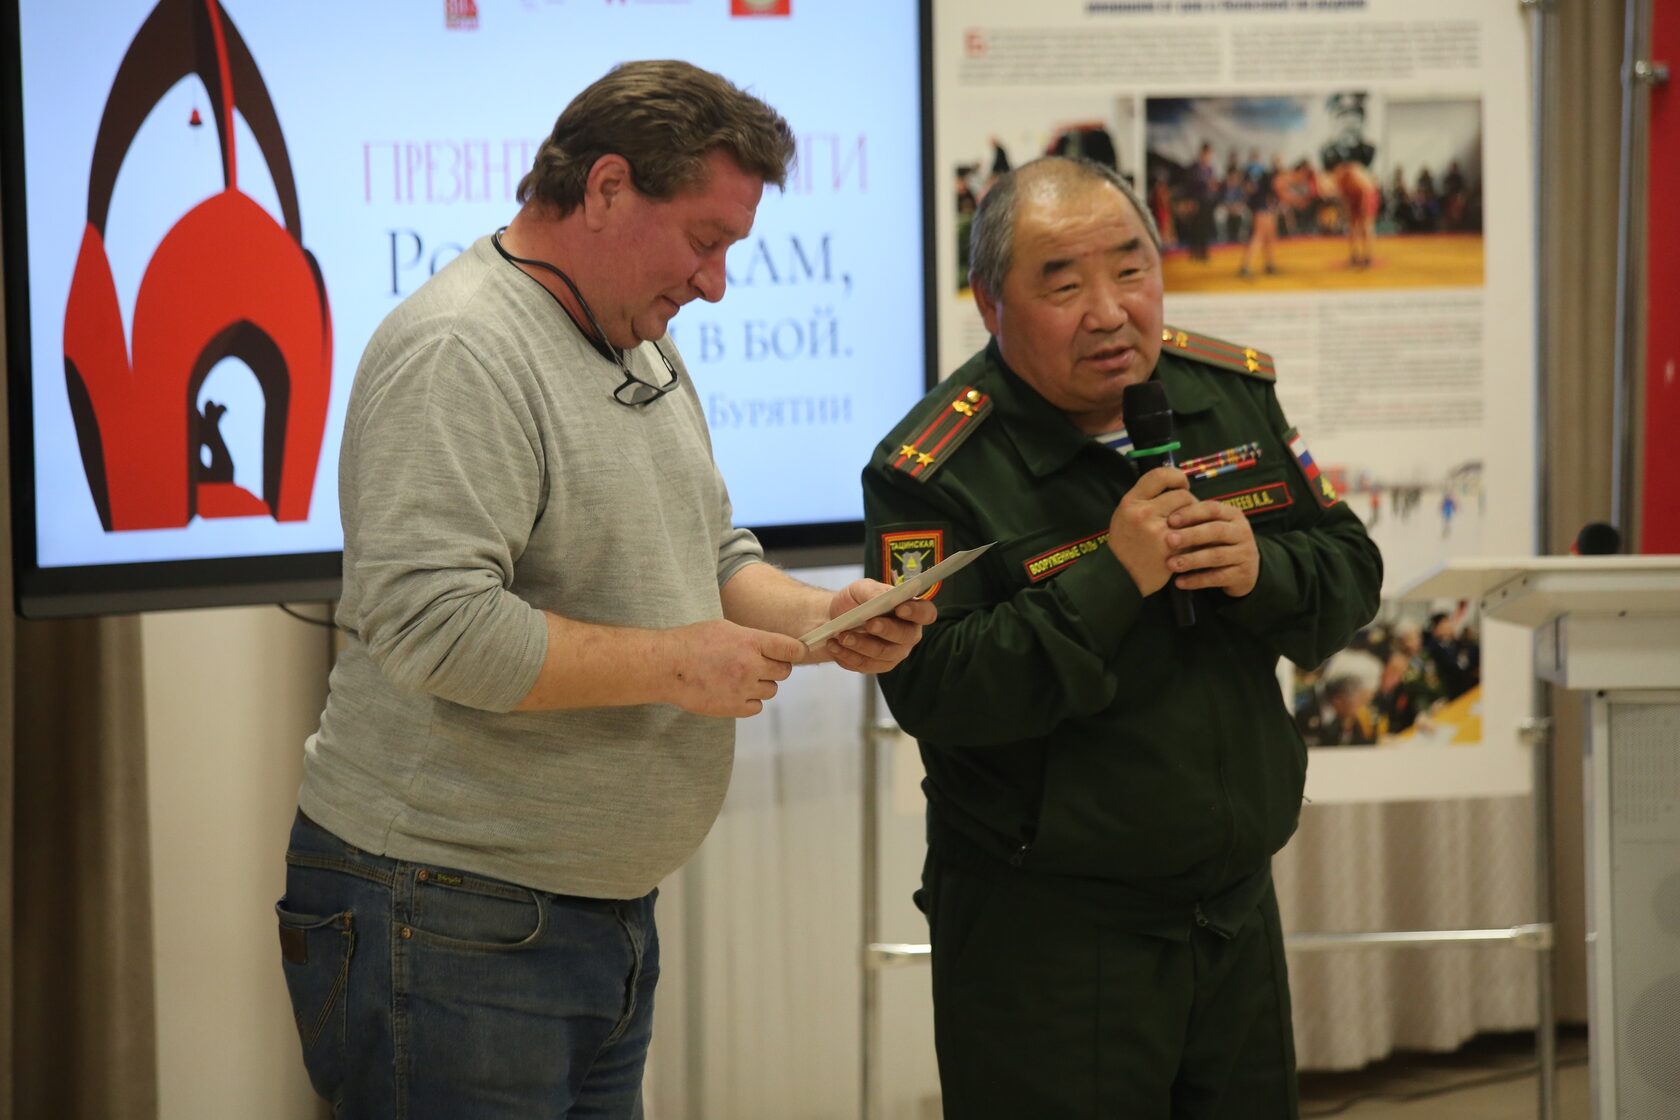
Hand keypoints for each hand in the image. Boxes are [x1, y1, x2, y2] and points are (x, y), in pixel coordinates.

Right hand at [662, 620, 803, 717]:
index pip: (791, 649)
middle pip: (784, 671)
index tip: (793, 653)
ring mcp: (743, 689)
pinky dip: (750, 700)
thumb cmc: (692, 642)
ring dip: (761, 684)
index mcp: (751, 642)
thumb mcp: (726, 629)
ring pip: (771, 690)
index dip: (795, 651)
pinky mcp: (733, 707)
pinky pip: (756, 707)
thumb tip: (773, 647)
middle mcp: (751, 666)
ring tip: (741, 677)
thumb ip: (752, 639)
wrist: (667, 666)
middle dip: (776, 667)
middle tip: (760, 664)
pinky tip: (735, 691)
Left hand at [821, 579, 935, 673]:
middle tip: (868, 623)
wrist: (835, 618)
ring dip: (860, 644)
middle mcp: (908, 634)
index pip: (926, 613)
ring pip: (882, 653)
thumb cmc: (855, 601)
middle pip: (906, 636)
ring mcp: (895, 653)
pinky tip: (834, 645)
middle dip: (886, 630)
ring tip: (841, 635)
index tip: (900, 608)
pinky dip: (848, 655)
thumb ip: (872, 592)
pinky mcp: (878, 666)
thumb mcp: (861, 589)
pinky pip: (865, 665)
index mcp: (911, 610)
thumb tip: (879, 600)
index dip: (917, 612)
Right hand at [1107, 466, 1195, 594]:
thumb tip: (1174, 484)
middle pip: (1181, 495)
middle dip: (1190, 502)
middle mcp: (1143, 513)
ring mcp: (1158, 531)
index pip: (1160, 475)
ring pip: (1192, 513)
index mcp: (1130, 502)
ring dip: (1196, 519)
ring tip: (1191, 527)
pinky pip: (1194, 533)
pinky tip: (1192, 542)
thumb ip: (1145, 499)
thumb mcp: (1124, 515)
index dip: (1177, 477)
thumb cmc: (1126, 544)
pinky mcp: (1172, 548)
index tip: (1182, 485)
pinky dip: (1197, 536)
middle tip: (1188, 513)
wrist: (1122, 577)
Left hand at [1165, 497, 1259, 597]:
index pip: (1212, 509)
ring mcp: (1245, 554)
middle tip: (1169, 540)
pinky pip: (1217, 577)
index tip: (1170, 520)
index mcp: (1233, 515)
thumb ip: (1194, 520)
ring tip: (1171, 564)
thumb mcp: (1211, 527)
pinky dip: (1196, 580)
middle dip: (1191, 535)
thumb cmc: (1219, 543)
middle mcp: (1242, 532)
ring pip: (1216, 555)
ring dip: (1191, 560)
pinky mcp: (1243, 575)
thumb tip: (1162, 515)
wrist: (1246, 569)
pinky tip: (1179, 582)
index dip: (1191, 513)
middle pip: (1216, 531)